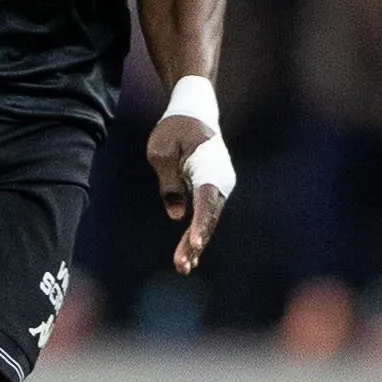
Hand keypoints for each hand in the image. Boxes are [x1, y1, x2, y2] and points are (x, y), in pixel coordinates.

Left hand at [146, 112, 227, 273]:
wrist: (194, 113)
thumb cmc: (175, 128)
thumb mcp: (161, 150)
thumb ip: (168, 181)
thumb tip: (176, 215)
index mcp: (209, 166)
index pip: (207, 200)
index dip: (201, 223)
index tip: (196, 244)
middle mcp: (221, 180)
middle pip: (209, 216)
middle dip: (196, 242)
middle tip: (181, 266)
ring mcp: (219, 188)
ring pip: (208, 220)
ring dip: (195, 244)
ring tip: (182, 268)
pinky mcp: (211, 193)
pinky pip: (205, 216)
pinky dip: (196, 235)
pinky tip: (188, 257)